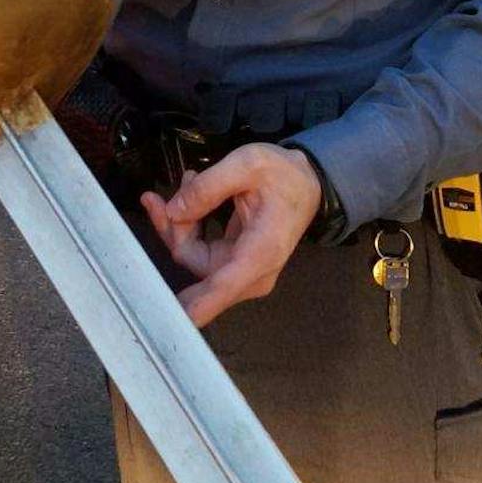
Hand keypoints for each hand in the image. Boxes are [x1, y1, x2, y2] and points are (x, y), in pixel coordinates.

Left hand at [140, 143, 323, 327]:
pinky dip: (186, 225)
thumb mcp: (249, 163)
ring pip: (190, 256)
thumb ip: (209, 186)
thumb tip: (174, 211)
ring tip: (189, 182)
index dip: (198, 305)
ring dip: (179, 221)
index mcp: (261, 252)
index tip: (176, 319)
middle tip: (179, 187)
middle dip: (176, 226)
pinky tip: (187, 197)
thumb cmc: (285, 175)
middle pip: (194, 261)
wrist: (307, 183)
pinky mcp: (231, 265)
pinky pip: (197, 251)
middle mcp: (251, 271)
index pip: (224, 287)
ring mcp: (240, 271)